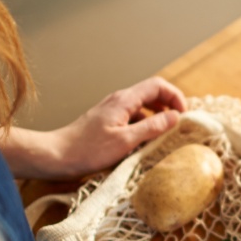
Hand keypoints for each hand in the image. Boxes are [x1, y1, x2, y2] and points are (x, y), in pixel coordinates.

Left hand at [51, 77, 186, 175]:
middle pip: (151, 93)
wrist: (57, 155)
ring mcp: (112, 110)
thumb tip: (175, 116)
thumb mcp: (126, 141)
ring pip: (142, 106)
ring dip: (157, 116)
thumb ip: (152, 127)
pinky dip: (143, 125)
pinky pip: (132, 117)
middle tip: (178, 124)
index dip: (175, 96)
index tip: (183, 114)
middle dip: (169, 105)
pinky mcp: (107, 121)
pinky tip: (143, 142)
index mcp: (125, 100)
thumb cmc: (88, 150)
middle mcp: (119, 100)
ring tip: (164, 134)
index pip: (158, 85)